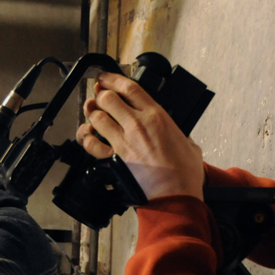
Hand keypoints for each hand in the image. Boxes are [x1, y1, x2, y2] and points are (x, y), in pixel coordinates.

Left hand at [77, 72, 204, 200]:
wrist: (175, 195)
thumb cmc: (184, 174)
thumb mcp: (190, 144)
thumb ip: (179, 134)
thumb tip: (177, 135)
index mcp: (157, 115)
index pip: (129, 87)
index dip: (112, 79)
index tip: (105, 78)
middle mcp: (137, 124)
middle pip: (108, 98)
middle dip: (99, 95)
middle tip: (97, 96)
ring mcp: (123, 141)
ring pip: (97, 116)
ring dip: (91, 113)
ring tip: (91, 113)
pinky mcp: (113, 159)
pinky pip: (90, 143)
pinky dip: (85, 137)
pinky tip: (86, 134)